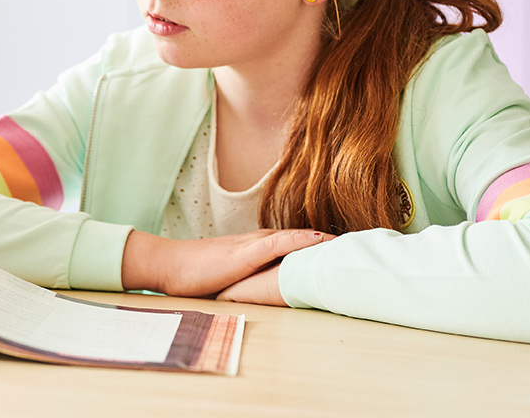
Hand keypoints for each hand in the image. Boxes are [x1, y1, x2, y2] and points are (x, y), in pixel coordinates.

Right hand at [121, 228, 332, 297]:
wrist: (168, 265)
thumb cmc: (195, 273)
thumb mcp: (230, 276)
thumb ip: (251, 278)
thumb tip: (271, 291)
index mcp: (257, 247)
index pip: (297, 244)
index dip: (322, 247)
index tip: (348, 252)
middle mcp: (259, 241)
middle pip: (303, 239)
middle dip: (331, 244)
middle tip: (361, 247)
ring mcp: (252, 245)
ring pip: (296, 239)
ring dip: (323, 241)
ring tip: (351, 245)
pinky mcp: (244, 254)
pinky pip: (278, 244)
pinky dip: (300, 241)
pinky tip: (318, 241)